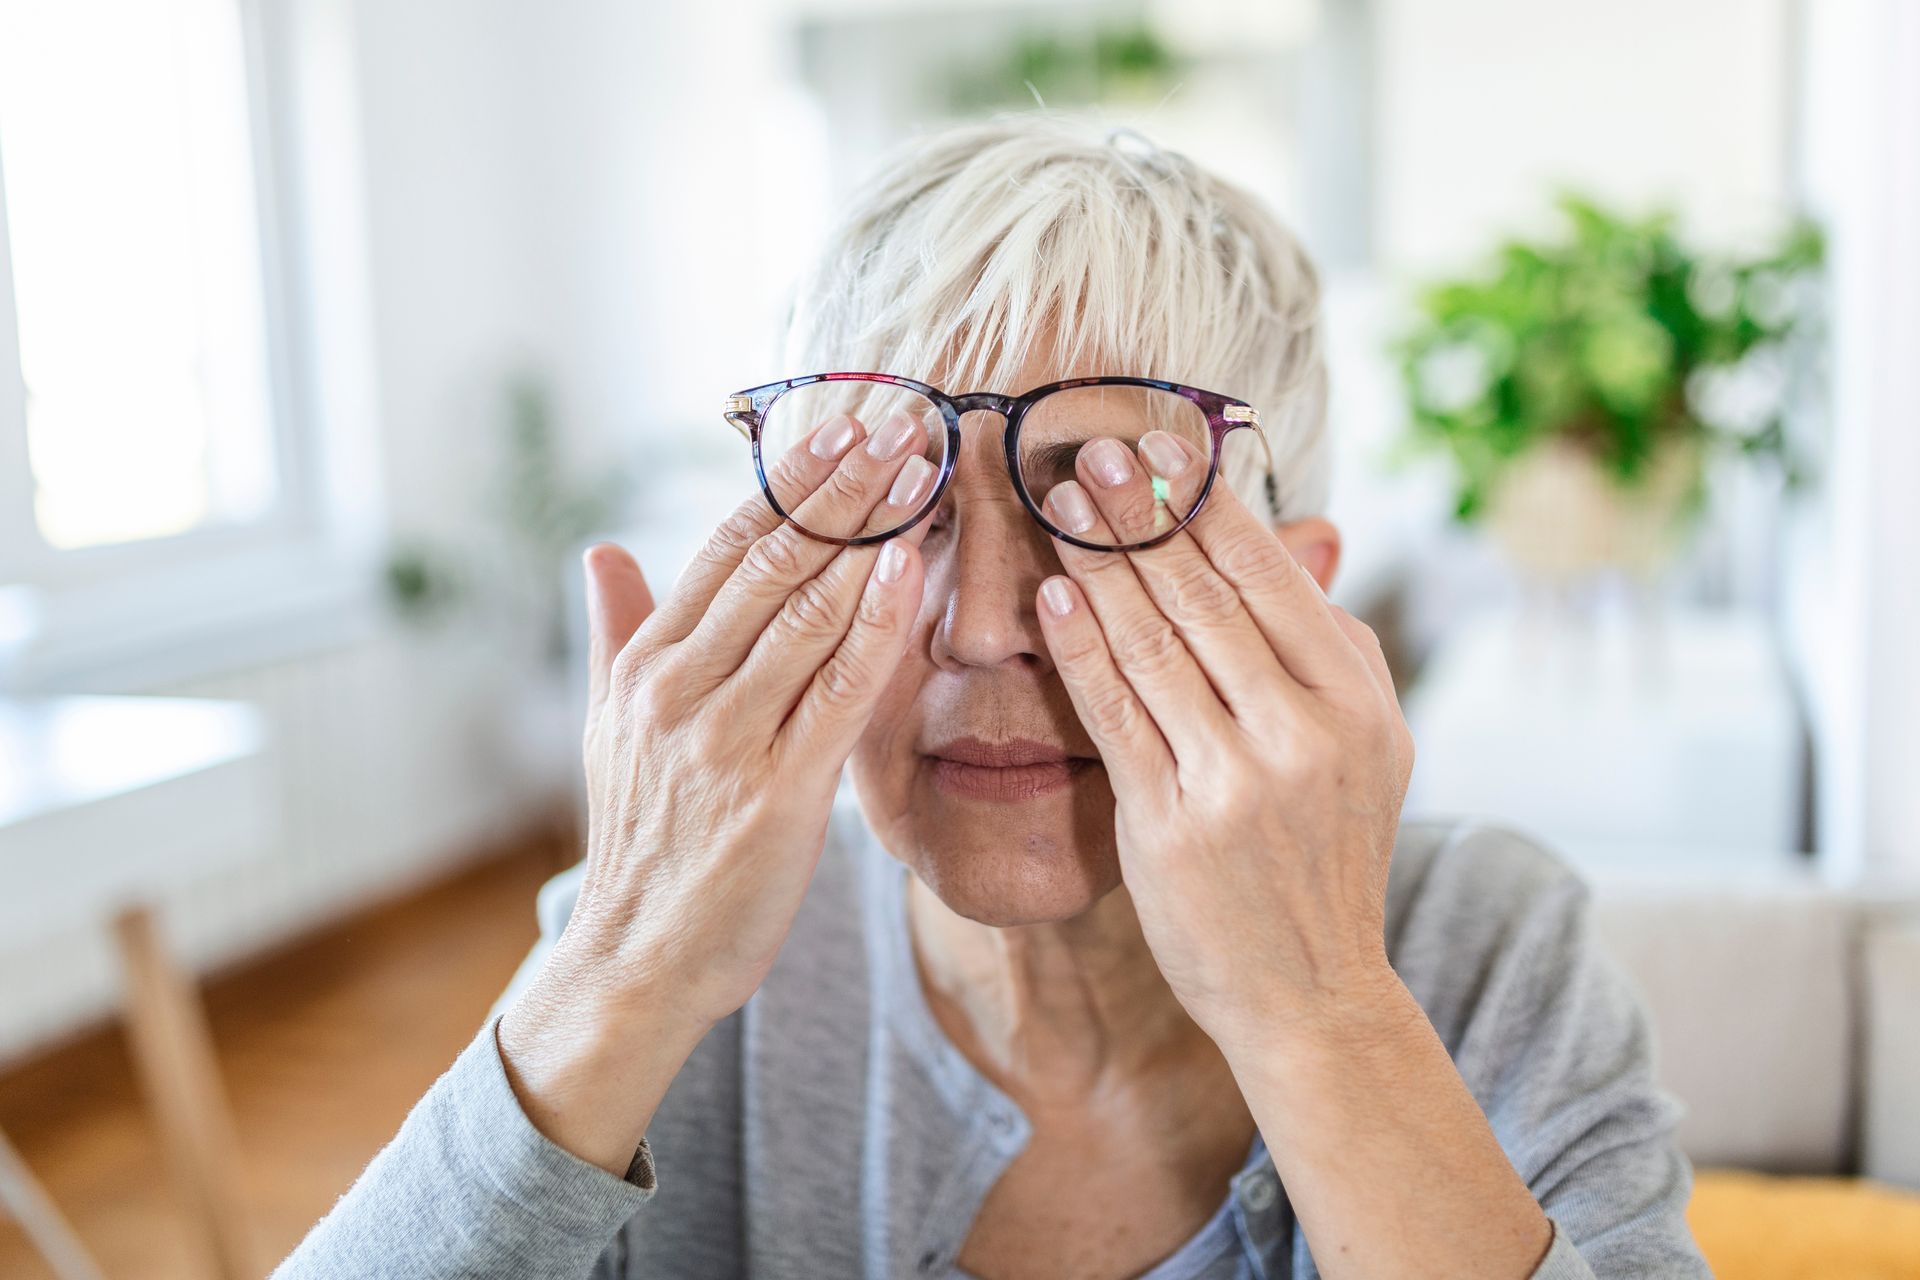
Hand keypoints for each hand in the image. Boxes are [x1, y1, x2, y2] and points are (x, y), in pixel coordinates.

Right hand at [498, 410, 934, 1171]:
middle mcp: (679, 689)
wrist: (637, 959)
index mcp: (645, 665)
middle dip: (843, 485)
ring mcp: (725, 740)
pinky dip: (879, 625)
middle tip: (903, 420)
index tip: (844, 425)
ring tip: (924, 469)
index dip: (791, 482)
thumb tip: (602, 549)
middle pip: (774, 563)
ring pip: (809, 613)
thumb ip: (616, 631)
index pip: (727, 548)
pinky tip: (914, 567)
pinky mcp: (776, 794)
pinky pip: (838, 692)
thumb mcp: (609, 728)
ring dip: (872, 534)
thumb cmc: (644, 839)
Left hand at [1032, 431, 1413, 1054]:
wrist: (1311, 990)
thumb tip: (1303, 536)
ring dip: (1099, 563)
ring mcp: (1236, 780)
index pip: (1268, 576)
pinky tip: (1053, 598)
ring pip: (1153, 644)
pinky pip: (1115, 715)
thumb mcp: (1368, 743)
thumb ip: (1335, 642)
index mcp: (1355, 699)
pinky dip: (1081, 649)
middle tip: (1087, 448)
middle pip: (1202, 597)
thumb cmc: (1328, 853)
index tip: (1157, 444)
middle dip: (1139, 514)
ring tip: (1059, 502)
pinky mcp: (1171, 824)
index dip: (1205, 504)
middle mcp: (1303, 732)